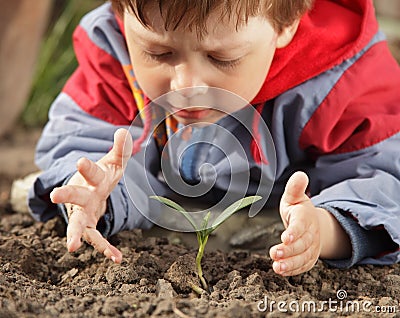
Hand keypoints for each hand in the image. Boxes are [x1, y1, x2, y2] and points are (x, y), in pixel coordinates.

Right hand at [50, 128, 132, 262]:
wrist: (92, 191)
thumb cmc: (103, 176)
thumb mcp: (114, 163)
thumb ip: (120, 150)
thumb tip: (124, 132)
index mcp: (92, 178)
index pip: (91, 172)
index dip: (86, 167)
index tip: (80, 162)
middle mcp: (83, 195)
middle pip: (74, 195)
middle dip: (66, 194)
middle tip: (55, 195)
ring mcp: (83, 212)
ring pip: (76, 224)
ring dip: (74, 234)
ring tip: (70, 248)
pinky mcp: (88, 226)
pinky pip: (96, 239)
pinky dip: (105, 249)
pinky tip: (117, 258)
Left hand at [269, 171, 321, 275]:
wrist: (312, 224)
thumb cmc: (298, 209)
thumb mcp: (294, 197)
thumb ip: (295, 188)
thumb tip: (300, 174)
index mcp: (305, 217)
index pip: (301, 225)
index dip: (294, 232)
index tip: (285, 237)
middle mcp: (311, 234)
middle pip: (302, 244)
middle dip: (289, 250)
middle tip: (274, 253)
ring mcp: (311, 247)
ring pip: (303, 257)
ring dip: (290, 263)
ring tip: (277, 267)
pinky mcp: (309, 257)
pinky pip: (303, 266)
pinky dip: (293, 270)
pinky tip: (281, 271)